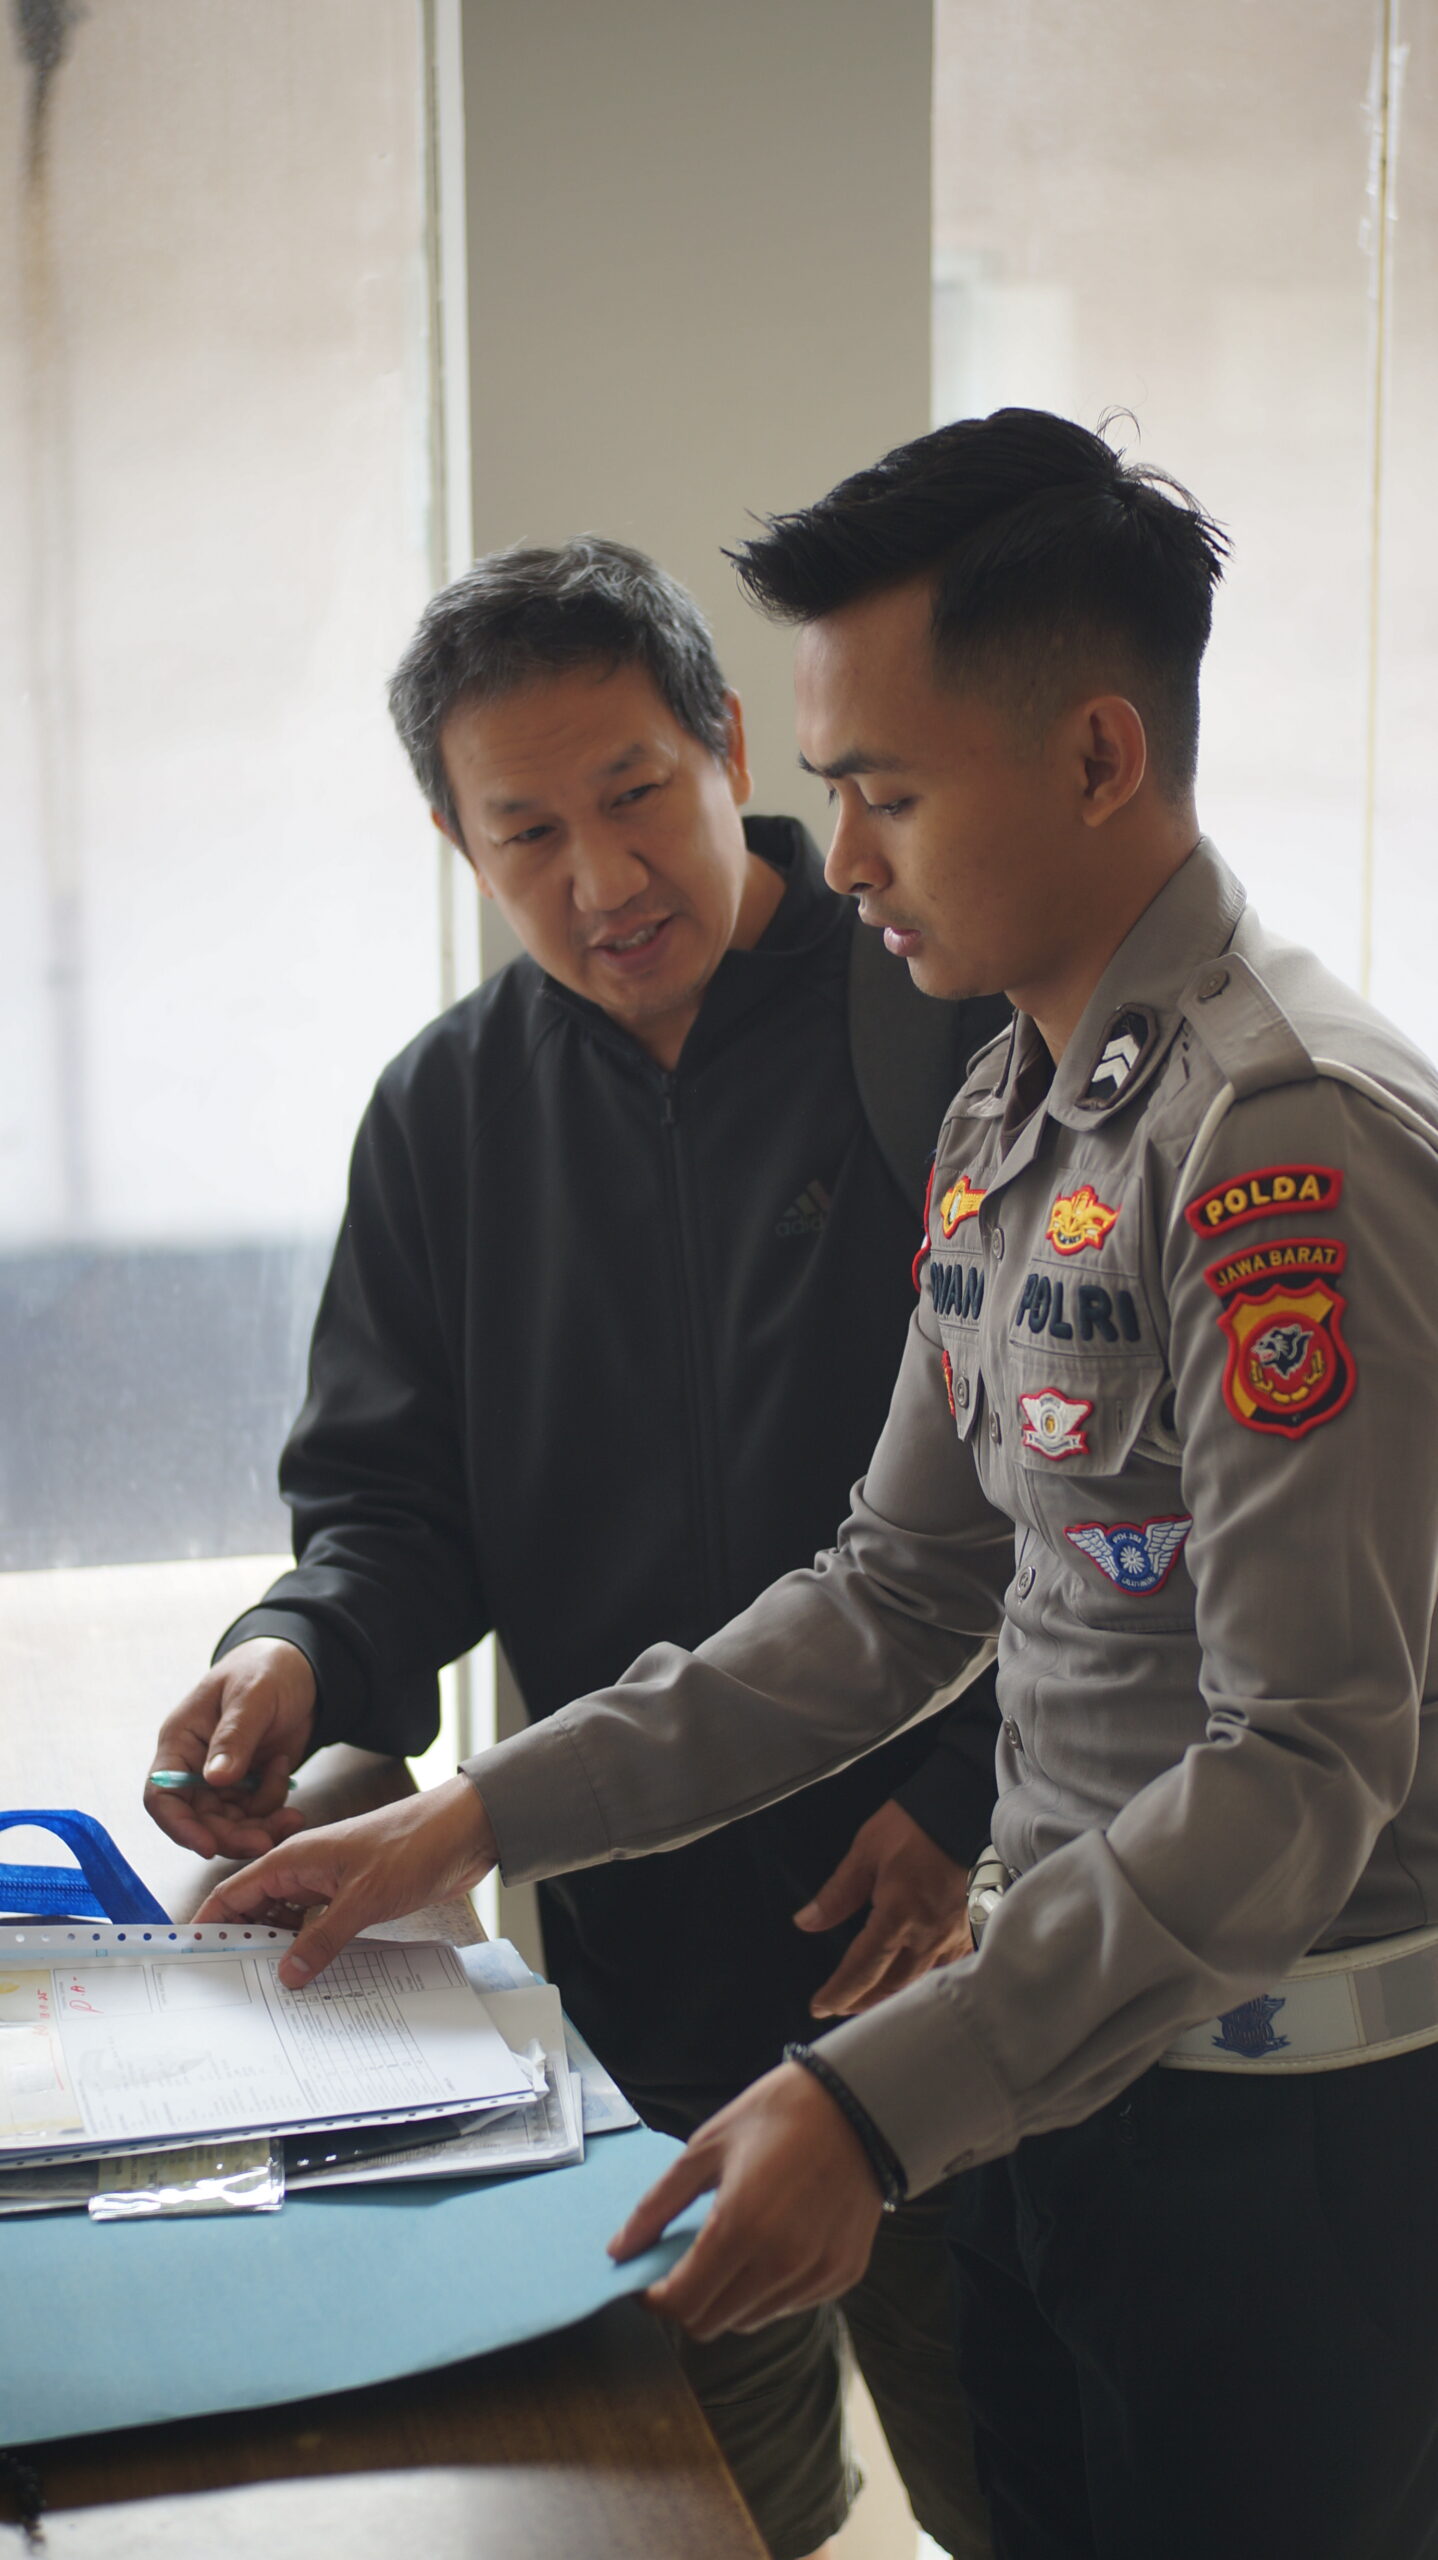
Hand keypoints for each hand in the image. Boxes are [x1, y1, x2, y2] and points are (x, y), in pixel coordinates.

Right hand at [145, 1638, 317, 1859]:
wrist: (303, 1671)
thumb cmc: (267, 1669)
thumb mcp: (253, 1695)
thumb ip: (234, 1736)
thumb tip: (214, 1778)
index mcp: (181, 1741)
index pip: (162, 1794)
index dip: (179, 1826)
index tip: (208, 1846)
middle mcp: (195, 1766)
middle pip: (199, 1820)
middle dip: (231, 1836)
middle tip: (266, 1841)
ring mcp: (222, 1780)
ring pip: (229, 1825)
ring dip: (259, 1828)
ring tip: (291, 1816)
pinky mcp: (248, 1787)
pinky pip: (255, 1816)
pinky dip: (273, 1813)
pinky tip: (289, 1783)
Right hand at [194, 1776, 499, 1985]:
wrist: (465, 1830)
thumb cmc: (414, 1845)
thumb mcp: (364, 1898)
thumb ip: (322, 1937)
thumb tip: (286, 1974)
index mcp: (294, 1858)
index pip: (233, 1892)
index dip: (209, 1924)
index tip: (192, 1958)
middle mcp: (304, 1870)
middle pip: (255, 1910)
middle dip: (241, 1944)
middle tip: (231, 1989)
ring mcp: (329, 1884)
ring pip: (286, 1921)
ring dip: (277, 1950)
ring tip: (265, 1991)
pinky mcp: (353, 1896)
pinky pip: (317, 1926)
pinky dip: (308, 1947)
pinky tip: (308, 1974)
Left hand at [608, 2061, 884, 2339]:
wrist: (860, 2104)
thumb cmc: (777, 2116)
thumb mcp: (706, 2148)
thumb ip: (656, 2205)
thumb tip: (618, 2250)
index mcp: (741, 2226)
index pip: (681, 2304)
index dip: (653, 2301)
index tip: (646, 2280)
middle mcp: (781, 2263)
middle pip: (710, 2323)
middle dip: (685, 2302)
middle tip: (682, 2267)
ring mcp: (815, 2274)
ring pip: (748, 2320)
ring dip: (726, 2299)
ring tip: (729, 2252)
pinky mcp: (842, 2276)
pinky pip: (788, 2307)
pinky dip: (766, 2292)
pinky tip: (769, 2248)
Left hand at [794, 1799, 971, 2017]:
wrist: (961, 1809)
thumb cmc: (912, 1826)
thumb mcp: (865, 1853)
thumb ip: (837, 1894)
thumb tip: (806, 1922)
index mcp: (897, 1915)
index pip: (863, 1968)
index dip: (839, 1991)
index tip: (820, 2006)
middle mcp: (926, 1934)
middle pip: (892, 1985)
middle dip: (864, 2001)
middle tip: (841, 2007)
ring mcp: (951, 1935)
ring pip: (920, 1982)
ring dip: (893, 1997)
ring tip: (872, 2001)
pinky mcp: (969, 1928)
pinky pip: (947, 1968)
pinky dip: (926, 1981)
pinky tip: (916, 1982)